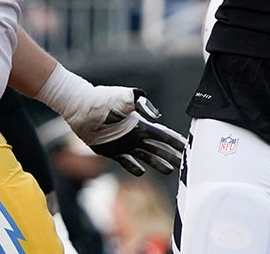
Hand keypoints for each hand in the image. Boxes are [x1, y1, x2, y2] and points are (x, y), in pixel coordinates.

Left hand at [69, 88, 184, 175]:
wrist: (81, 107)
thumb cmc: (103, 99)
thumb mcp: (125, 97)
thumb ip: (142, 103)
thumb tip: (157, 116)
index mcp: (141, 124)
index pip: (163, 135)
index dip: (176, 141)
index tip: (188, 147)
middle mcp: (135, 135)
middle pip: (158, 148)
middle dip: (172, 155)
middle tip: (185, 163)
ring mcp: (124, 144)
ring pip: (146, 157)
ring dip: (158, 163)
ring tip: (170, 171)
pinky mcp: (112, 151)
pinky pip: (126, 162)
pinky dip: (134, 167)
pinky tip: (141, 172)